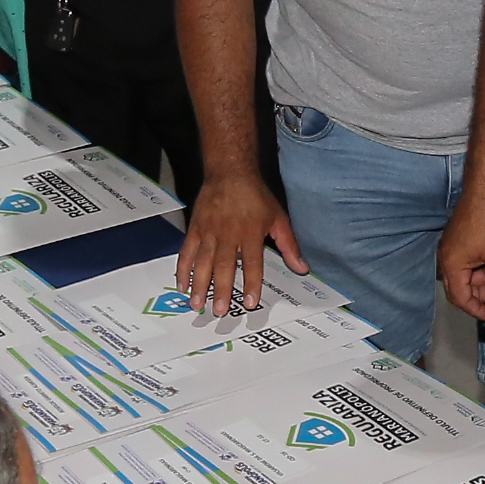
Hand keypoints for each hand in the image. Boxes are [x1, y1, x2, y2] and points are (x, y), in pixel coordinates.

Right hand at [179, 171, 304, 316]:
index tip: (249, 303)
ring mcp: (209, 232)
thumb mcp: (278, 218)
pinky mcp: (195, 229)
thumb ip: (289, 246)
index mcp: (250, 232)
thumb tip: (302, 268)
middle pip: (224, 266)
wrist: (230, 172)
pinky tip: (182, 285)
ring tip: (196, 304)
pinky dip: (183, 269)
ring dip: (199, 285)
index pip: (252, 263)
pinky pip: (187, 252)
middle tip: (218, 311)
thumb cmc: (256, 196)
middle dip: (220, 289)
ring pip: (202, 262)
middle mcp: (228, 233)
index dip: (251, 283)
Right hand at [436, 189, 484, 325]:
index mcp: (451, 266)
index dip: (477, 310)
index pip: (460, 298)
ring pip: (465, 276)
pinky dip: (480, 269)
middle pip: (460, 288)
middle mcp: (446, 259)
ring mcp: (451, 249)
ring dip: (482, 281)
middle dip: (480, 295)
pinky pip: (466, 264)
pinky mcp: (458, 241)